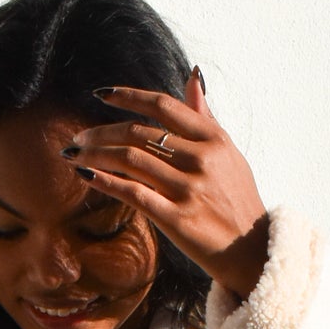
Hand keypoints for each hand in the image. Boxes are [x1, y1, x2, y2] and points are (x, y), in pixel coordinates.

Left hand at [61, 71, 270, 302]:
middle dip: (100, 133)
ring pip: (131, 160)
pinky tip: (87, 175)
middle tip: (78, 138)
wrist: (254, 251)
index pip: (163, 106)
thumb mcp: (229, 153)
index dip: (128, 96)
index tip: (101, 95)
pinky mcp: (178, 219)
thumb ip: (205, 117)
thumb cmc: (238, 200)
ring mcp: (190, 189)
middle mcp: (202, 159)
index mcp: (214, 138)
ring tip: (75, 155)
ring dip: (96, 155)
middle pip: (139, 132)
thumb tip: (192, 77)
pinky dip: (106, 181)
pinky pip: (134, 193)